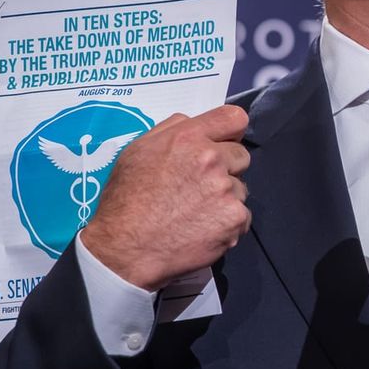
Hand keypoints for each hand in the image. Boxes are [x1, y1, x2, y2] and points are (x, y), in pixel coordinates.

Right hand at [77, 104, 250, 290]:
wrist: (126, 249)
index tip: (224, 144)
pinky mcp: (235, 220)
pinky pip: (243, 216)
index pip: (234, 118)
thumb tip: (196, 125)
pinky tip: (203, 229)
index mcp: (188, 138)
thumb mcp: (138, 151)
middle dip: (226, 168)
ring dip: (226, 198)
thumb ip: (171, 130)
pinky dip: (228, 223)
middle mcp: (211, 160)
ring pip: (241, 188)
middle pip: (241, 156)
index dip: (231, 132)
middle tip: (200, 187)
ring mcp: (226, 191)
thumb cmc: (126, 200)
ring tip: (196, 213)